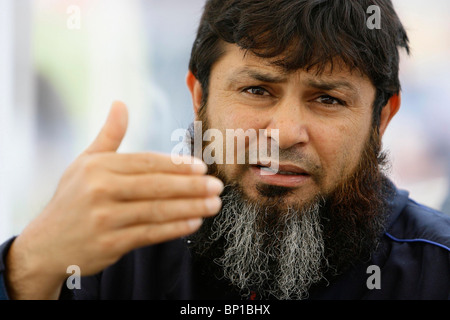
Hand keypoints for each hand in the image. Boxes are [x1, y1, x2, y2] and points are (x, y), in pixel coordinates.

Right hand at [5, 101, 222, 298]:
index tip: (202, 168)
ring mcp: (104, 218)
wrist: (46, 244)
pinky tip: (194, 223)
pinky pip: (150, 234)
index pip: (146, 162)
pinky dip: (174, 229)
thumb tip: (120, 103)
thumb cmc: (72, 199)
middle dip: (191, 186)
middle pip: (156, 186)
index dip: (177, 165)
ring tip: (213, 205)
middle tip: (217, 186)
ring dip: (190, 207)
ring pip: (157, 210)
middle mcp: (99, 190)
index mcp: (98, 167)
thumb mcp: (84, 163)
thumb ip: (109, 136)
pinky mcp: (109, 243)